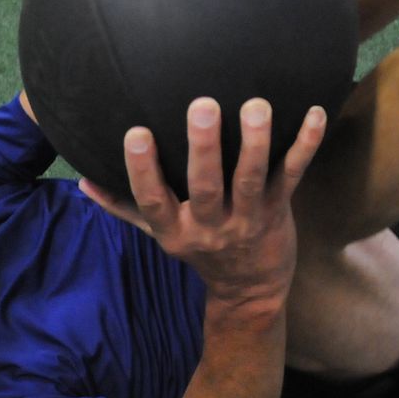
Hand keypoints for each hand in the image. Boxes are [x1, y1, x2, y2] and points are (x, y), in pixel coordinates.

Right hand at [80, 98, 325, 305]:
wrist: (250, 291)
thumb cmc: (201, 251)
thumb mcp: (158, 234)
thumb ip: (123, 206)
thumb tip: (83, 182)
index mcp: (175, 230)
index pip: (153, 200)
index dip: (142, 170)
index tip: (135, 133)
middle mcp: (210, 226)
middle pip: (205, 187)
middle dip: (204, 148)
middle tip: (202, 106)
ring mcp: (247, 219)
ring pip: (251, 180)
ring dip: (255, 143)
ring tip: (256, 106)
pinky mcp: (279, 211)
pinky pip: (292, 176)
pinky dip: (305, 146)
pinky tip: (315, 114)